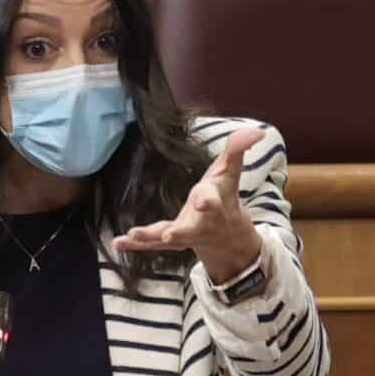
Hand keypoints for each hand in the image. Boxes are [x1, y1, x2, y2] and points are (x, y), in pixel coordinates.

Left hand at [112, 124, 265, 281]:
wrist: (227, 239)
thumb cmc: (225, 198)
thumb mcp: (230, 174)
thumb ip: (237, 150)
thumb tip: (256, 130)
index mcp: (215, 204)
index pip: (212, 200)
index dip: (208, 201)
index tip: (203, 202)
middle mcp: (200, 223)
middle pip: (191, 228)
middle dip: (180, 231)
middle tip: (168, 236)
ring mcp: (184, 234)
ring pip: (168, 238)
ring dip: (150, 236)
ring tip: (133, 233)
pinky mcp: (169, 240)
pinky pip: (151, 245)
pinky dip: (135, 244)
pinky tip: (117, 242)